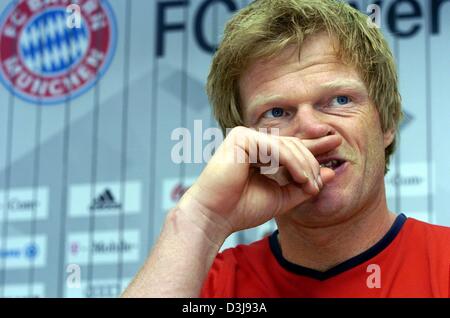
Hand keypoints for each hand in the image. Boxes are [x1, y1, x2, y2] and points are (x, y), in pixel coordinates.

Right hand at [177, 126, 341, 238]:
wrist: (215, 217)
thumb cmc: (242, 209)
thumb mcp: (281, 198)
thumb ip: (303, 185)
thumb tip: (329, 172)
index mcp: (259, 153)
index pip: (290, 146)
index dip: (313, 146)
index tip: (336, 144)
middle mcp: (252, 141)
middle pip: (292, 144)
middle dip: (311, 162)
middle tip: (319, 183)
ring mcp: (245, 137)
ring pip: (286, 146)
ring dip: (304, 166)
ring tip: (311, 185)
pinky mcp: (240, 138)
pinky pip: (275, 148)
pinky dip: (291, 163)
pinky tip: (301, 177)